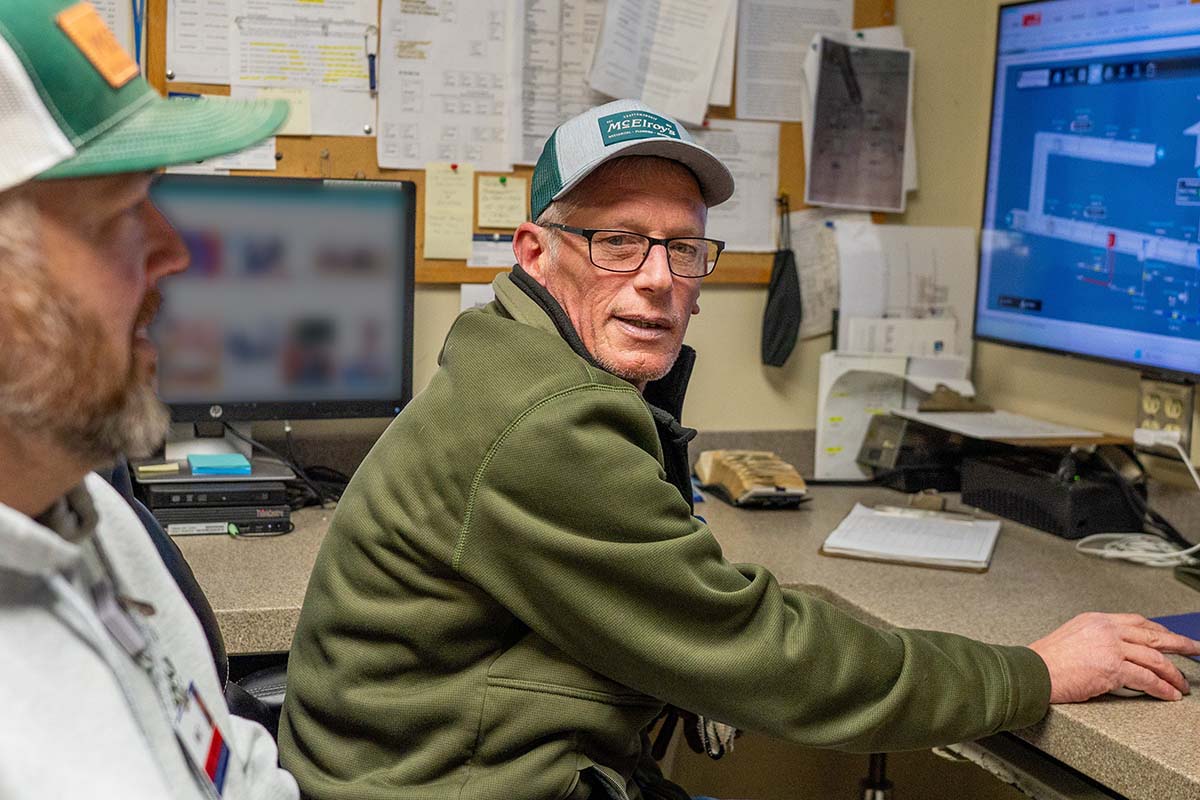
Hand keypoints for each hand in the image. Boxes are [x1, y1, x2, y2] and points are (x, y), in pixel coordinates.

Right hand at [1028, 612, 1199, 701]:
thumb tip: (1115, 654)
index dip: (1159, 630)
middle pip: (1153, 634)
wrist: (1032, 672)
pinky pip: (1147, 679)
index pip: (1137, 621)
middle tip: (1195, 649)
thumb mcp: (1071, 638)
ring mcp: (1110, 648)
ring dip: (1173, 673)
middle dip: (1179, 644)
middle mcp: (1106, 630)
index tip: (1170, 637)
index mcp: (1096, 620)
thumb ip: (1095, 640)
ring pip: (1154, 658)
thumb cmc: (1045, 661)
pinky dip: (1162, 688)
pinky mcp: (1112, 668)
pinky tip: (1169, 694)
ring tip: (1182, 684)